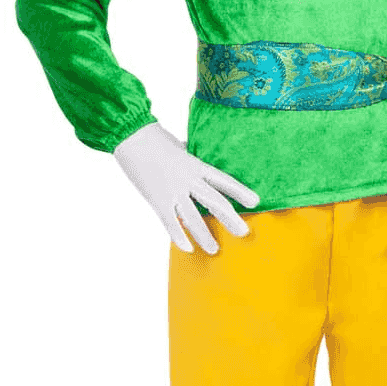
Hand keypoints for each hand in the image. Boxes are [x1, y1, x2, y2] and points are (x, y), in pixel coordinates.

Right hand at [112, 121, 260, 254]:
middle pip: (215, 202)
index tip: (255, 201)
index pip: (223, 181)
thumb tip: (193, 155)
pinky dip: (178, 237)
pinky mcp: (157, 199)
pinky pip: (170, 223)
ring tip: (214, 249)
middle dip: (231, 219)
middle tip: (244, 233)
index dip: (240, 191)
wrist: (131, 136)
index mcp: (196, 165)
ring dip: (205, 235)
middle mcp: (188, 179)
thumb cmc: (154, 139)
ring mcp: (173, 191)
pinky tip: (187, 248)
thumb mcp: (179, 147)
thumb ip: (189, 157)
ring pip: (193, 218)